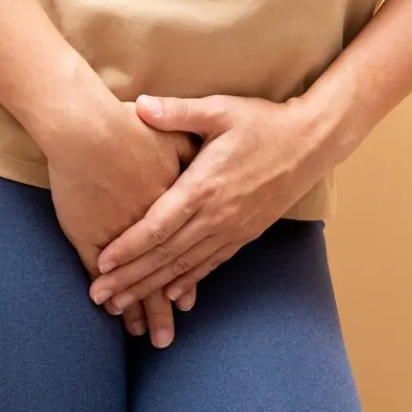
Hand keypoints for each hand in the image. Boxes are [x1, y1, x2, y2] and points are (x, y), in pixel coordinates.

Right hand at [41, 97, 196, 347]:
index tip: (186, 302)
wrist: (85, 124)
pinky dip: (110, 288)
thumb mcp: (177, 129)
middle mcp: (154, 223)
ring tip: (145, 336)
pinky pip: (103, 270)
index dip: (186, 277)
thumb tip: (205, 149)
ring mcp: (122, 231)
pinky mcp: (90, 232)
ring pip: (137, 276)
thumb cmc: (127, 123)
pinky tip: (111, 309)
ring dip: (139, 305)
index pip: (185, 249)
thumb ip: (194, 146)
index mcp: (178, 202)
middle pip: (162, 272)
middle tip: (166, 339)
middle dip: (163, 307)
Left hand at [87, 94, 336, 311]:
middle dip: (130, 278)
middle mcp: (217, 215)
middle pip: (165, 255)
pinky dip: (188, 281)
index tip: (100, 263)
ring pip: (185, 266)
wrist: (311, 143)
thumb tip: (138, 105)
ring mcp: (233, 228)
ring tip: (124, 306)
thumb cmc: (263, 123)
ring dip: (152, 287)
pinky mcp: (246, 234)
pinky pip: (211, 264)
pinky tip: (170, 295)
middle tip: (100, 297)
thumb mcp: (221, 110)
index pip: (157, 225)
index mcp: (204, 186)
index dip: (127, 247)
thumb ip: (178, 112)